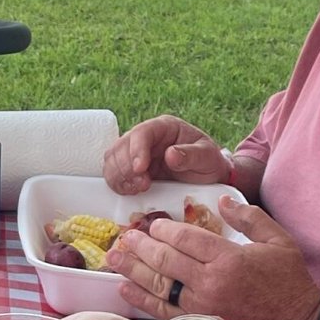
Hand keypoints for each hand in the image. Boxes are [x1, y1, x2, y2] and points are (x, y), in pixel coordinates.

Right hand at [103, 115, 230, 193]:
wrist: (205, 178)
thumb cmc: (208, 163)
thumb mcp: (207, 157)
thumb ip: (192, 155)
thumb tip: (170, 154)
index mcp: (163, 127)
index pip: (142, 132)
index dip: (136, 150)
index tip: (141, 169)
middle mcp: (145, 137)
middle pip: (121, 146)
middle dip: (127, 168)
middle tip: (143, 185)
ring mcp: (134, 153)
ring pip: (112, 160)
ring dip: (119, 177)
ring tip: (138, 189)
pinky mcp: (130, 169)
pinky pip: (113, 173)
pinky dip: (117, 184)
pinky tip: (131, 192)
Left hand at [106, 198, 319, 319]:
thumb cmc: (289, 281)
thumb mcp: (278, 240)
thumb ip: (249, 217)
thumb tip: (222, 200)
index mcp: (228, 258)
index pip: (185, 239)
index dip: (163, 230)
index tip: (152, 225)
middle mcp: (211, 283)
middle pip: (166, 261)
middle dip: (141, 247)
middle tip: (125, 237)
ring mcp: (203, 306)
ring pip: (159, 285)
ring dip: (133, 270)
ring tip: (115, 258)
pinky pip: (163, 311)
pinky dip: (141, 299)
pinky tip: (125, 288)